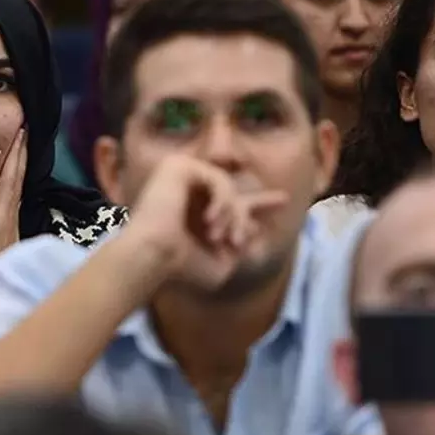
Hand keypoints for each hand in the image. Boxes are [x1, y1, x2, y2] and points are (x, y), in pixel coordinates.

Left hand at [0, 129, 26, 266]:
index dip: (17, 165)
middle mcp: (6, 221)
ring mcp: (2, 224)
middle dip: (21, 154)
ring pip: (9, 182)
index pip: (12, 188)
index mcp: (3, 225)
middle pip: (15, 180)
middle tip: (25, 128)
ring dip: (14, 157)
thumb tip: (0, 225)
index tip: (20, 144)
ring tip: (19, 134)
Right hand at [120, 154, 287, 293]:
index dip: (258, 204)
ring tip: (223, 238)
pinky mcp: (176, 166)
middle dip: (259, 201)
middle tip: (281, 202)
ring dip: (234, 215)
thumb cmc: (180, 268)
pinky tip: (211, 221)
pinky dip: (222, 200)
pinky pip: (218, 178)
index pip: (230, 203)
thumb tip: (256, 229)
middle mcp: (186, 192)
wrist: (152, 258)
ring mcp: (179, 176)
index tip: (283, 201)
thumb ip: (238, 249)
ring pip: (228, 187)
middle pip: (232, 189)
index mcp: (193, 214)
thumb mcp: (220, 265)